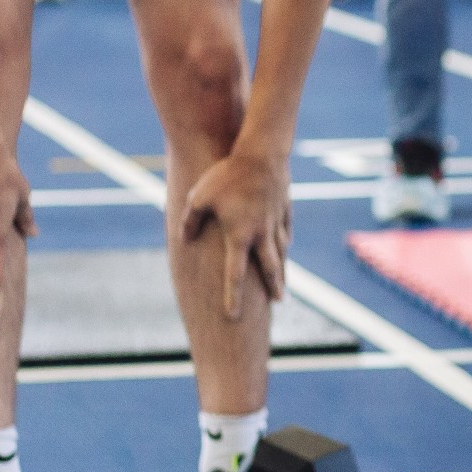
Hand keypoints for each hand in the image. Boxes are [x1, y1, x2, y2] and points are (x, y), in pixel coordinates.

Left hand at [181, 149, 291, 320]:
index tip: (233, 317)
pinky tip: (286, 245)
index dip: (233, 297)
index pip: (235, 275)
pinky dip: (285, 239)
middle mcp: (261, 234)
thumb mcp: (199, 198)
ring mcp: (276, 221)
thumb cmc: (226, 176)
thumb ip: (190, 222)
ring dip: (283, 267)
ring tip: (284, 281)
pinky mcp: (284, 207)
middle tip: (279, 302)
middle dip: (274, 286)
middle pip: (269, 267)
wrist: (261, 154)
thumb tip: (185, 240)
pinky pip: (285, 227)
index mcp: (239, 236)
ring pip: (281, 250)